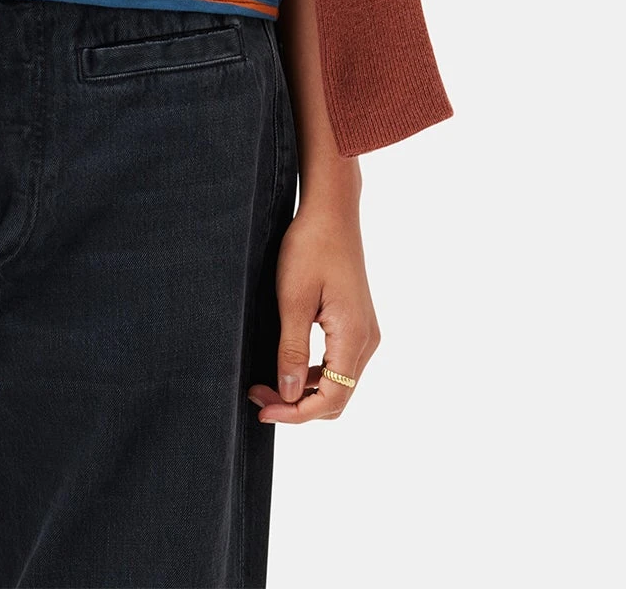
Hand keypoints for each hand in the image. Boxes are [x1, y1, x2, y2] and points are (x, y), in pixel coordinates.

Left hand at [246, 197, 380, 422]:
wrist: (331, 211)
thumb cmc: (310, 247)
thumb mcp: (293, 299)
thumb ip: (292, 350)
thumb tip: (291, 394)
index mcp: (354, 337)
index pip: (332, 399)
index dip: (296, 413)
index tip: (263, 409)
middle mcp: (367, 340)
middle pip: (338, 397)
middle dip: (298, 405)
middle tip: (258, 396)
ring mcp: (364, 332)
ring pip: (339, 383)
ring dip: (305, 391)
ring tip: (267, 384)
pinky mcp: (356, 323)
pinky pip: (339, 363)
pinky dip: (315, 373)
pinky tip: (287, 365)